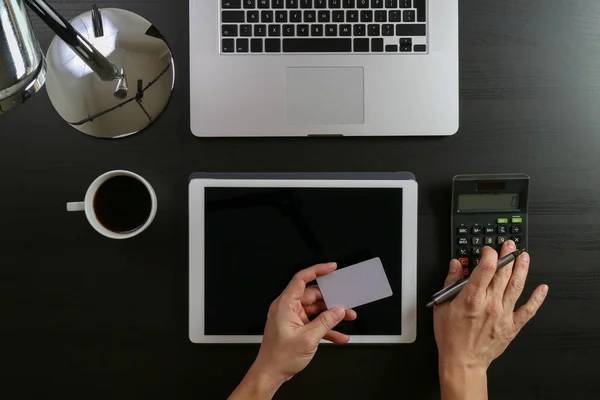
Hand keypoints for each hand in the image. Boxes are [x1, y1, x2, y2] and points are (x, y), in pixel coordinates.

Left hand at [229, 263, 356, 399]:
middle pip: (313, 295)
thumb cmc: (279, 357)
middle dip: (331, 299)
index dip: (317, 270)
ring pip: (316, 310)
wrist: (270, 374)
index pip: (301, 279)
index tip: (332, 268)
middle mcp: (288, 308)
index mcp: (285, 304)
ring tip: (349, 317)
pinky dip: (327, 328)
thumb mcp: (308, 338)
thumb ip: (325, 322)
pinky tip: (340, 336)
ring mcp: (293, 318)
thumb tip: (338, 311)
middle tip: (346, 300)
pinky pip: (315, 323)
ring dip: (332, 315)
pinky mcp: (297, 328)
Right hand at [434, 241, 547, 399]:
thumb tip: (455, 265)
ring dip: (522, 269)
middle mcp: (490, 304)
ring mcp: (503, 314)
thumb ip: (450, 283)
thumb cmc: (451, 337)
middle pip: (503, 273)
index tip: (489, 250)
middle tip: (509, 245)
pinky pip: (528, 310)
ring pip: (516, 286)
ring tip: (524, 256)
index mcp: (472, 297)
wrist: (462, 361)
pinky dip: (537, 298)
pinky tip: (542, 288)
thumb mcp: (442, 306)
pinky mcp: (511, 326)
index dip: (490, 253)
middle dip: (507, 255)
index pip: (486, 267)